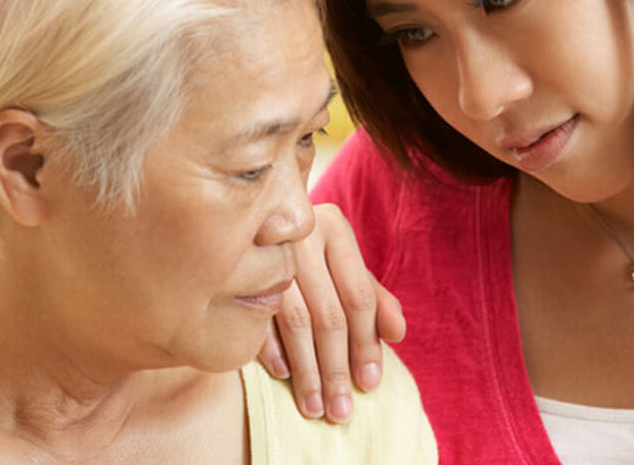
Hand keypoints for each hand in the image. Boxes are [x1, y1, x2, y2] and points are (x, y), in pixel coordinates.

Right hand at [258, 203, 405, 422]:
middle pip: (328, 314)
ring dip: (306, 370)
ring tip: (314, 407)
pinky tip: (283, 376)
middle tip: (340, 411)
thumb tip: (398, 334)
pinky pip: (257, 318)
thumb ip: (376, 300)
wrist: (246, 221)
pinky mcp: (235, 270)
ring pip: (295, 321)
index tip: (370, 385)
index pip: (359, 296)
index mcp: (334, 228)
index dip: (366, 344)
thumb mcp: (346, 268)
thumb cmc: (311, 254)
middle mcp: (300, 235)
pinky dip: (271, 349)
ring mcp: (266, 251)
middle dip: (336, 369)